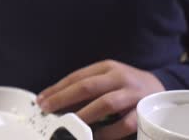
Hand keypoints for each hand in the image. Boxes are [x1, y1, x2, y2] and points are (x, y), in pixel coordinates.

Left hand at [37, 60, 164, 139]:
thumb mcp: (106, 78)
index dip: (57, 89)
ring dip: (84, 115)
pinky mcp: (143, 111)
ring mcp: (133, 94)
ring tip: (69, 124)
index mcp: (106, 67)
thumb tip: (57, 102)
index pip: (76, 77)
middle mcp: (119, 77)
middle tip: (48, 110)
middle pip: (87, 87)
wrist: (159, 86)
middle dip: (64, 99)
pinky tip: (96, 136)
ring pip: (106, 104)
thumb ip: (85, 87)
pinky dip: (108, 131)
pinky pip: (124, 124)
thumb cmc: (125, 85)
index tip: (42, 99)